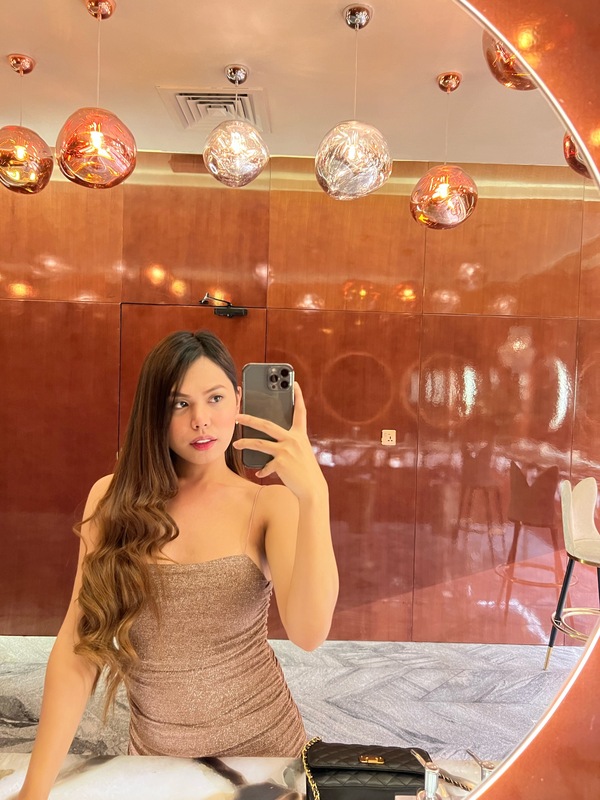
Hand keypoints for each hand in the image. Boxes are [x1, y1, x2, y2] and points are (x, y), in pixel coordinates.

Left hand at [234, 382, 326, 498]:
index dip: (298, 396)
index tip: (295, 383)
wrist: (312, 488)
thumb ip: (289, 444)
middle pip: (266, 424)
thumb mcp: (301, 452)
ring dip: (245, 443)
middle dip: (249, 419)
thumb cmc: (306, 471)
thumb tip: (270, 443)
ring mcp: (286, 450)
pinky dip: (262, 470)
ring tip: (236, 444)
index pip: (300, 411)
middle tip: (237, 416)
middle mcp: (293, 439)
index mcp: (300, 435)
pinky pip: (265, 465)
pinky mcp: (280, 462)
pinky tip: (259, 473)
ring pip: (259, 443)